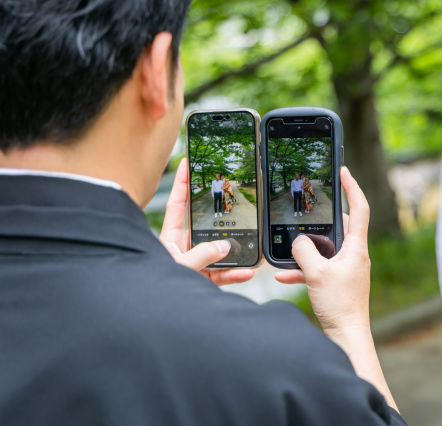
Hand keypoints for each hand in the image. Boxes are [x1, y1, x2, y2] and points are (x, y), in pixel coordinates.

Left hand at [159, 158, 254, 285]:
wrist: (153, 317)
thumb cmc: (154, 290)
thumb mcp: (179, 268)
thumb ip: (201, 256)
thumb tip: (224, 246)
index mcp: (169, 238)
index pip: (177, 203)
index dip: (182, 182)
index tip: (188, 162)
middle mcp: (182, 248)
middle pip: (203, 224)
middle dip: (220, 215)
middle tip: (233, 196)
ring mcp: (194, 263)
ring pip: (217, 251)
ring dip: (234, 250)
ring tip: (250, 245)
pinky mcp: (202, 280)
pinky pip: (222, 273)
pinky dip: (235, 273)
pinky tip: (247, 272)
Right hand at [274, 166, 370, 334]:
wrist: (346, 336)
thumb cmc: (339, 305)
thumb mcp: (316, 273)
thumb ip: (303, 251)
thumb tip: (297, 241)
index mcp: (356, 248)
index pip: (359, 208)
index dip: (352, 187)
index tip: (344, 171)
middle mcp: (354, 255)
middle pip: (340, 226)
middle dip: (322, 218)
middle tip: (309, 206)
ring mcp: (346, 269)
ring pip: (325, 248)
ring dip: (307, 248)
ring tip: (290, 245)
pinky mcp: (336, 282)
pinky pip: (318, 268)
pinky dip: (302, 269)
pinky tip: (284, 275)